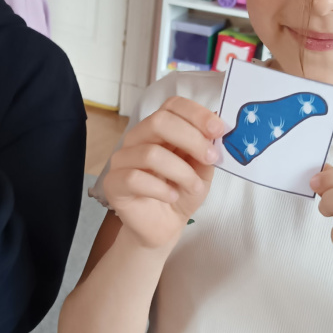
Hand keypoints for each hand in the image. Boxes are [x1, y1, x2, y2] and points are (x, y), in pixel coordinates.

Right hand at [103, 97, 226, 250]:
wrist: (163, 227)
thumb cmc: (181, 193)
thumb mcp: (202, 170)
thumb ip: (206, 149)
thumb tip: (217, 131)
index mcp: (159, 129)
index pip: (172, 106)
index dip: (196, 113)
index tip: (218, 129)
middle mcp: (138, 138)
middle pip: (159, 121)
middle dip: (191, 138)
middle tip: (211, 157)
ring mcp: (122, 159)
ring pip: (150, 153)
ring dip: (181, 171)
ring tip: (194, 187)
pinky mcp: (113, 183)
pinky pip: (135, 179)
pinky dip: (161, 189)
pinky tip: (172, 197)